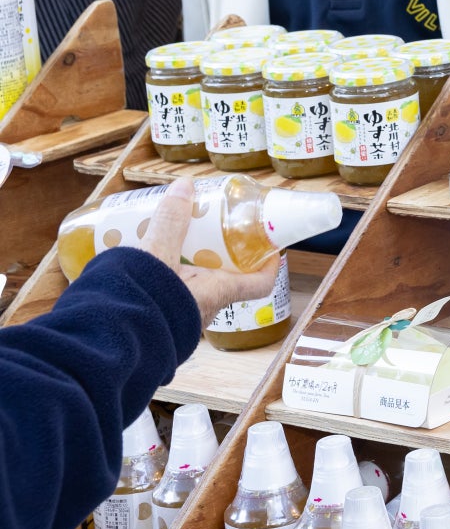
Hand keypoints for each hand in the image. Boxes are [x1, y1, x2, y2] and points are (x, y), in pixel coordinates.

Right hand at [128, 179, 281, 325]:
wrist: (102, 341)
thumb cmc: (138, 302)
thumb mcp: (156, 254)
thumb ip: (170, 221)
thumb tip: (185, 187)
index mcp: (216, 292)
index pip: (258, 284)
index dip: (267, 264)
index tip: (268, 245)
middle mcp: (203, 309)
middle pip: (223, 278)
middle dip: (217, 254)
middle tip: (208, 230)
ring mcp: (179, 318)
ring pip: (193, 286)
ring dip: (187, 265)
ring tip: (173, 240)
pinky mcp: (154, 321)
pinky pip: (168, 295)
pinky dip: (163, 278)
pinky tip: (145, 263)